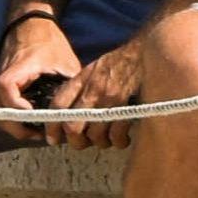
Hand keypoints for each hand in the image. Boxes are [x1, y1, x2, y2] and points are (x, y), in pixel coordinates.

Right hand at [0, 13, 79, 144]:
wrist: (31, 23)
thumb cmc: (49, 41)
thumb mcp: (65, 62)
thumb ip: (69, 86)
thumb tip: (80, 109)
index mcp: (17, 69)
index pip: (7, 92)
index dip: (20, 110)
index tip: (39, 119)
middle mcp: (3, 77)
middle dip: (18, 127)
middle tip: (40, 135)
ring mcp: (0, 82)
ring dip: (15, 124)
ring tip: (37, 131)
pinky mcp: (3, 85)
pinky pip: (3, 106)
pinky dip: (14, 116)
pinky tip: (32, 119)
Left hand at [57, 31, 149, 149]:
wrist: (145, 53)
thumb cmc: (119, 63)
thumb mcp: (93, 69)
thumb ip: (79, 88)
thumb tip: (66, 111)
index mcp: (82, 80)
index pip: (58, 105)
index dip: (52, 126)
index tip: (53, 138)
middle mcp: (93, 91)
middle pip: (73, 127)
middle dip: (75, 141)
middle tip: (82, 143)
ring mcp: (110, 101)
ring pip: (95, 135)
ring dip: (99, 142)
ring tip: (104, 140)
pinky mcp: (127, 108)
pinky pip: (117, 135)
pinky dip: (118, 141)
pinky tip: (121, 139)